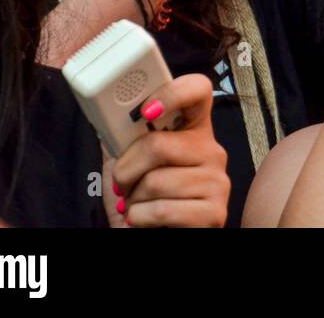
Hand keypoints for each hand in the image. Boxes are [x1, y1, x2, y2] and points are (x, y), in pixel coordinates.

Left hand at [105, 74, 229, 227]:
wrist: (149, 232)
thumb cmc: (141, 196)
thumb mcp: (130, 160)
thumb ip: (125, 134)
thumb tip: (105, 112)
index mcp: (194, 129)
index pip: (198, 91)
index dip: (173, 93)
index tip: (147, 111)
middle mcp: (212, 151)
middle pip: (159, 145)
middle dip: (127, 169)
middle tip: (123, 182)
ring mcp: (218, 182)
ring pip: (156, 181)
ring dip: (133, 199)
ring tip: (137, 203)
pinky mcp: (214, 213)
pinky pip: (163, 209)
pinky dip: (140, 218)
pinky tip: (144, 219)